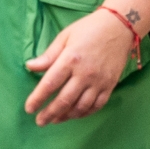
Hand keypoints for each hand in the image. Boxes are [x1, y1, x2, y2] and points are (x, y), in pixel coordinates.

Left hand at [23, 8, 137, 123]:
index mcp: (70, 59)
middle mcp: (85, 73)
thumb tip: (30, 66)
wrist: (120, 26)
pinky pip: (97, 105)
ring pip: (81, 106)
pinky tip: (75, 115)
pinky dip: (85, 113)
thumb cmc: (89, 29)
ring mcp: (99, 81)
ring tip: (55, 120)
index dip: (38, 98)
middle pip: (64, 100)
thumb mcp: (65, 37)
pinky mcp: (110, 85)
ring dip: (66, 116)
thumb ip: (48, 55)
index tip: (29, 109)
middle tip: (40, 122)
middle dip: (50, 114)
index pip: (50, 84)